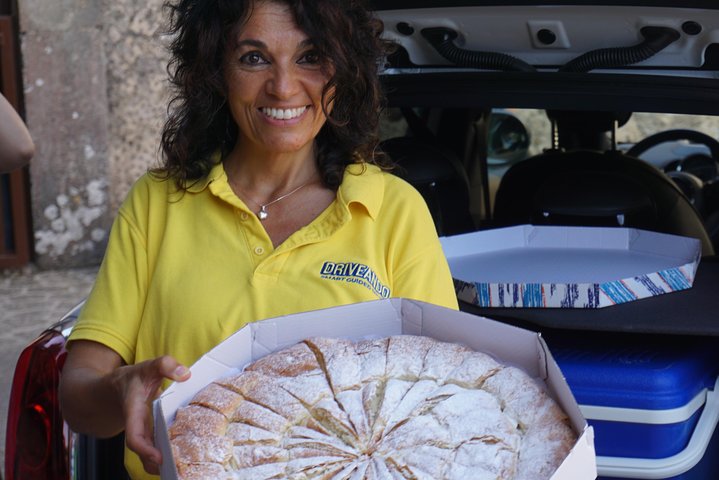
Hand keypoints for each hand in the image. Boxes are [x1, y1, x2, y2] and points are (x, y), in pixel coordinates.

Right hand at [118, 356, 190, 473]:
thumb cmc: (132, 378)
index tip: (158, 458)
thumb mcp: (147, 366)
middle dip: (155, 463)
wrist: (113, 388)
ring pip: (146, 454)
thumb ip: (165, 365)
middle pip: (141, 452)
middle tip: (175, 469)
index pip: (134, 436)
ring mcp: (141, 432)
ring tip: (178, 468)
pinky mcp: (147, 434)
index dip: (144, 450)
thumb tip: (185, 374)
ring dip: (159, 463)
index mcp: (133, 412)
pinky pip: (152, 448)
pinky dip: (162, 455)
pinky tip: (178, 457)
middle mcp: (136, 426)